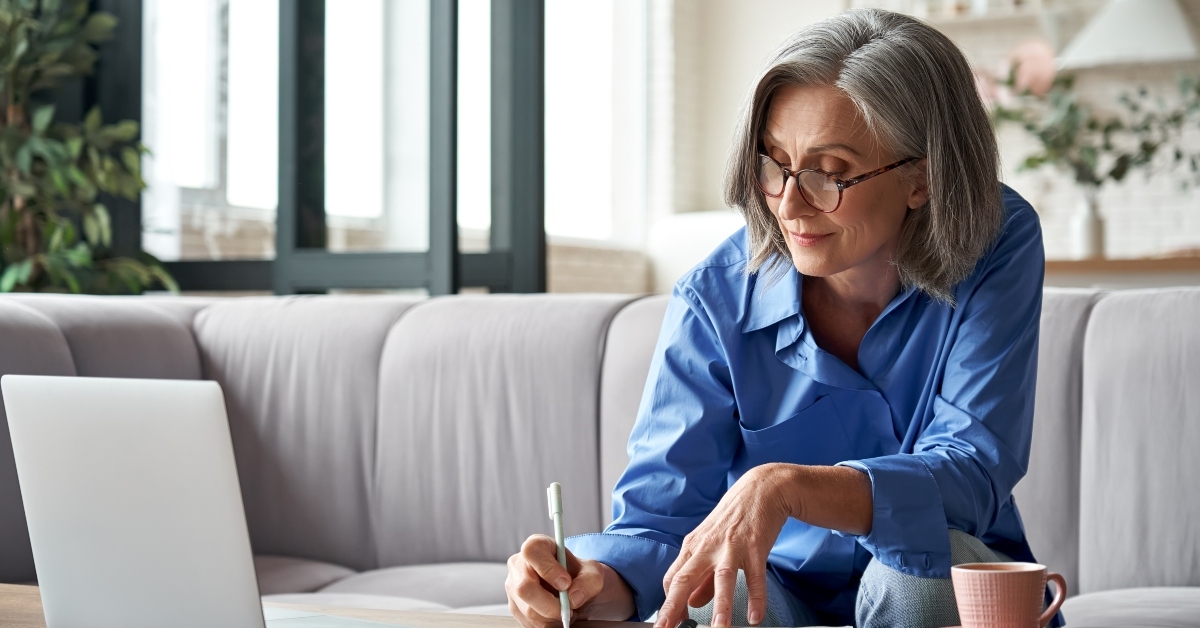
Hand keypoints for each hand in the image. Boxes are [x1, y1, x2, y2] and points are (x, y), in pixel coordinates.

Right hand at [506, 534, 635, 627]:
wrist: (574, 589)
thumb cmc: (578, 574)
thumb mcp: (592, 572)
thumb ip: (588, 581)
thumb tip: (573, 597)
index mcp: (536, 546)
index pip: (532, 552)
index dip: (548, 569)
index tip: (566, 583)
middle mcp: (518, 565)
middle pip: (524, 587)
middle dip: (551, 604)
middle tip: (569, 608)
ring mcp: (513, 587)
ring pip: (528, 610)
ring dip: (552, 617)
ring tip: (566, 610)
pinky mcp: (515, 607)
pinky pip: (529, 622)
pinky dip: (548, 624)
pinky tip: (557, 616)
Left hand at [654, 465, 792, 627]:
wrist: (761, 489)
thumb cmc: (734, 518)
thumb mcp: (712, 543)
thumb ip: (702, 576)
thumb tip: (691, 603)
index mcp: (693, 546)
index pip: (672, 579)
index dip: (669, 603)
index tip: (667, 624)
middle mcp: (708, 547)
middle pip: (685, 579)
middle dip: (673, 608)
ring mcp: (731, 547)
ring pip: (722, 580)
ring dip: (720, 607)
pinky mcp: (755, 547)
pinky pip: (755, 577)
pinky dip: (756, 598)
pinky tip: (755, 617)